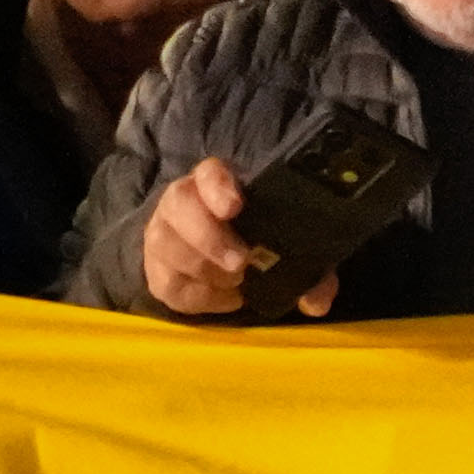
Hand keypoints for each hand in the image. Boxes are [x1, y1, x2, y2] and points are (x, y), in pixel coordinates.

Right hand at [140, 153, 339, 323]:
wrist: (217, 262)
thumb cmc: (258, 242)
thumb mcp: (289, 249)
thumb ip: (310, 270)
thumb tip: (317, 301)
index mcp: (219, 184)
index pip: (209, 172)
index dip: (218, 186)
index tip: (234, 206)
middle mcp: (183, 202)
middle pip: (178, 205)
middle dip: (208, 237)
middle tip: (240, 263)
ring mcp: (164, 233)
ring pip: (166, 244)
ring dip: (205, 269)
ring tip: (236, 282)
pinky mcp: (156, 269)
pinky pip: (168, 282)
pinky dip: (199, 295)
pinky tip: (226, 297)